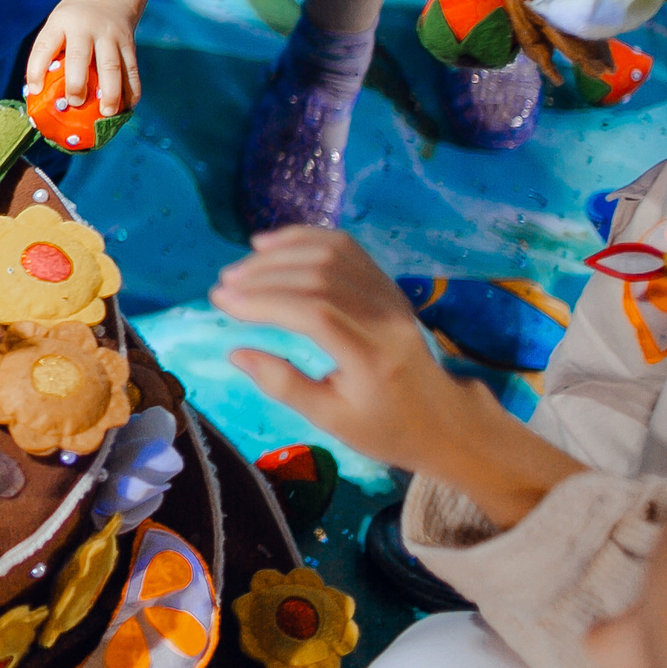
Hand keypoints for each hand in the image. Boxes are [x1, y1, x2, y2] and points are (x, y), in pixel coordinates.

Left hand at [25, 0, 141, 116]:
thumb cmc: (73, 22)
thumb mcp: (57, 26)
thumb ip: (49, 53)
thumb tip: (38, 95)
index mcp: (61, 23)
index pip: (44, 45)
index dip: (36, 69)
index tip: (34, 90)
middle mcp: (86, 27)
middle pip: (80, 56)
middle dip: (77, 82)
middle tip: (75, 104)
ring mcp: (110, 35)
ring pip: (112, 65)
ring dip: (110, 92)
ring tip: (107, 114)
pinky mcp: (129, 44)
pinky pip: (131, 69)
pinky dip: (131, 90)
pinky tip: (127, 108)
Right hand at [209, 227, 473, 472]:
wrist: (444, 418)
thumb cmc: (385, 428)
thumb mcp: (332, 421)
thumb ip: (284, 385)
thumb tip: (235, 353)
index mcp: (372, 358)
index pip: (313, 313)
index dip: (264, 302)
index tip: (223, 302)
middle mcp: (385, 317)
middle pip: (319, 278)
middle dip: (264, 277)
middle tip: (223, 286)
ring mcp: (390, 295)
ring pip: (331, 255)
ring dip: (279, 255)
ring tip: (240, 268)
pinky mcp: (388, 285)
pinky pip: (345, 249)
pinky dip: (305, 239)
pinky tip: (272, 244)